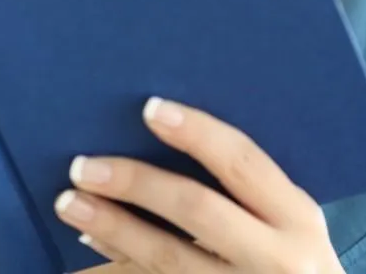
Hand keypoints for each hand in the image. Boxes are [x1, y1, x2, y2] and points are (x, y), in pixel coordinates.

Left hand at [54, 97, 343, 272]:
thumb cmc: (290, 262)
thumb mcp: (288, 225)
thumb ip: (245, 189)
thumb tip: (155, 129)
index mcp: (297, 218)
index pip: (243, 162)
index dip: (197, 132)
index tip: (149, 108)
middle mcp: (277, 258)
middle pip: (196, 208)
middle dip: (135, 182)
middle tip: (82, 166)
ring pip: (167, 257)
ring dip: (111, 228)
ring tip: (68, 203)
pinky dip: (116, 264)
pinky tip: (86, 246)